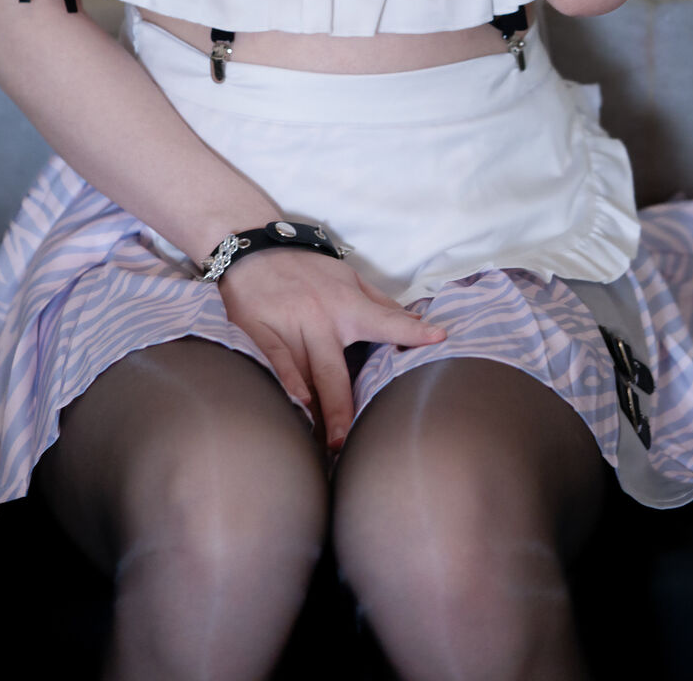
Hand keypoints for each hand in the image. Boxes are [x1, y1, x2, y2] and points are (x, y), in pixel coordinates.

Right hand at [218, 249, 445, 449]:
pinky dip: (284, 381)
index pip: (385, 321)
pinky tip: (294, 403)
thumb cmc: (306, 269)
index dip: (412, 333)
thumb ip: (380, 304)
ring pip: (303, 374)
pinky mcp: (258, 331)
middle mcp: (320, 320)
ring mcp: (289, 326)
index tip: (439, 338)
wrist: (253, 249)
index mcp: (346, 306)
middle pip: (333, 371)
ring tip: (321, 442)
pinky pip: (274, 360)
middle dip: (341, 407)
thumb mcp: (347, 277)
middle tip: (345, 443)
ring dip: (312, 409)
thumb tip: (417, 321)